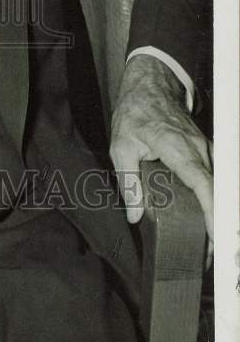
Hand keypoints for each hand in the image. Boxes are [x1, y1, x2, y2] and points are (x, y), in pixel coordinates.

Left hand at [110, 53, 212, 260]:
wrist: (151, 85)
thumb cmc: (135, 113)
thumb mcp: (121, 146)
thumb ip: (128, 181)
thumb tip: (134, 216)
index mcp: (179, 149)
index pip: (204, 185)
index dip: (213, 213)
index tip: (217, 238)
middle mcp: (199, 150)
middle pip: (218, 192)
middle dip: (218, 226)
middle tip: (209, 257)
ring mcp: (206, 149)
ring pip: (220, 187)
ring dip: (217, 215)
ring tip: (208, 247)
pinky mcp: (206, 151)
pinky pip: (215, 179)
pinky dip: (214, 201)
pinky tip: (207, 220)